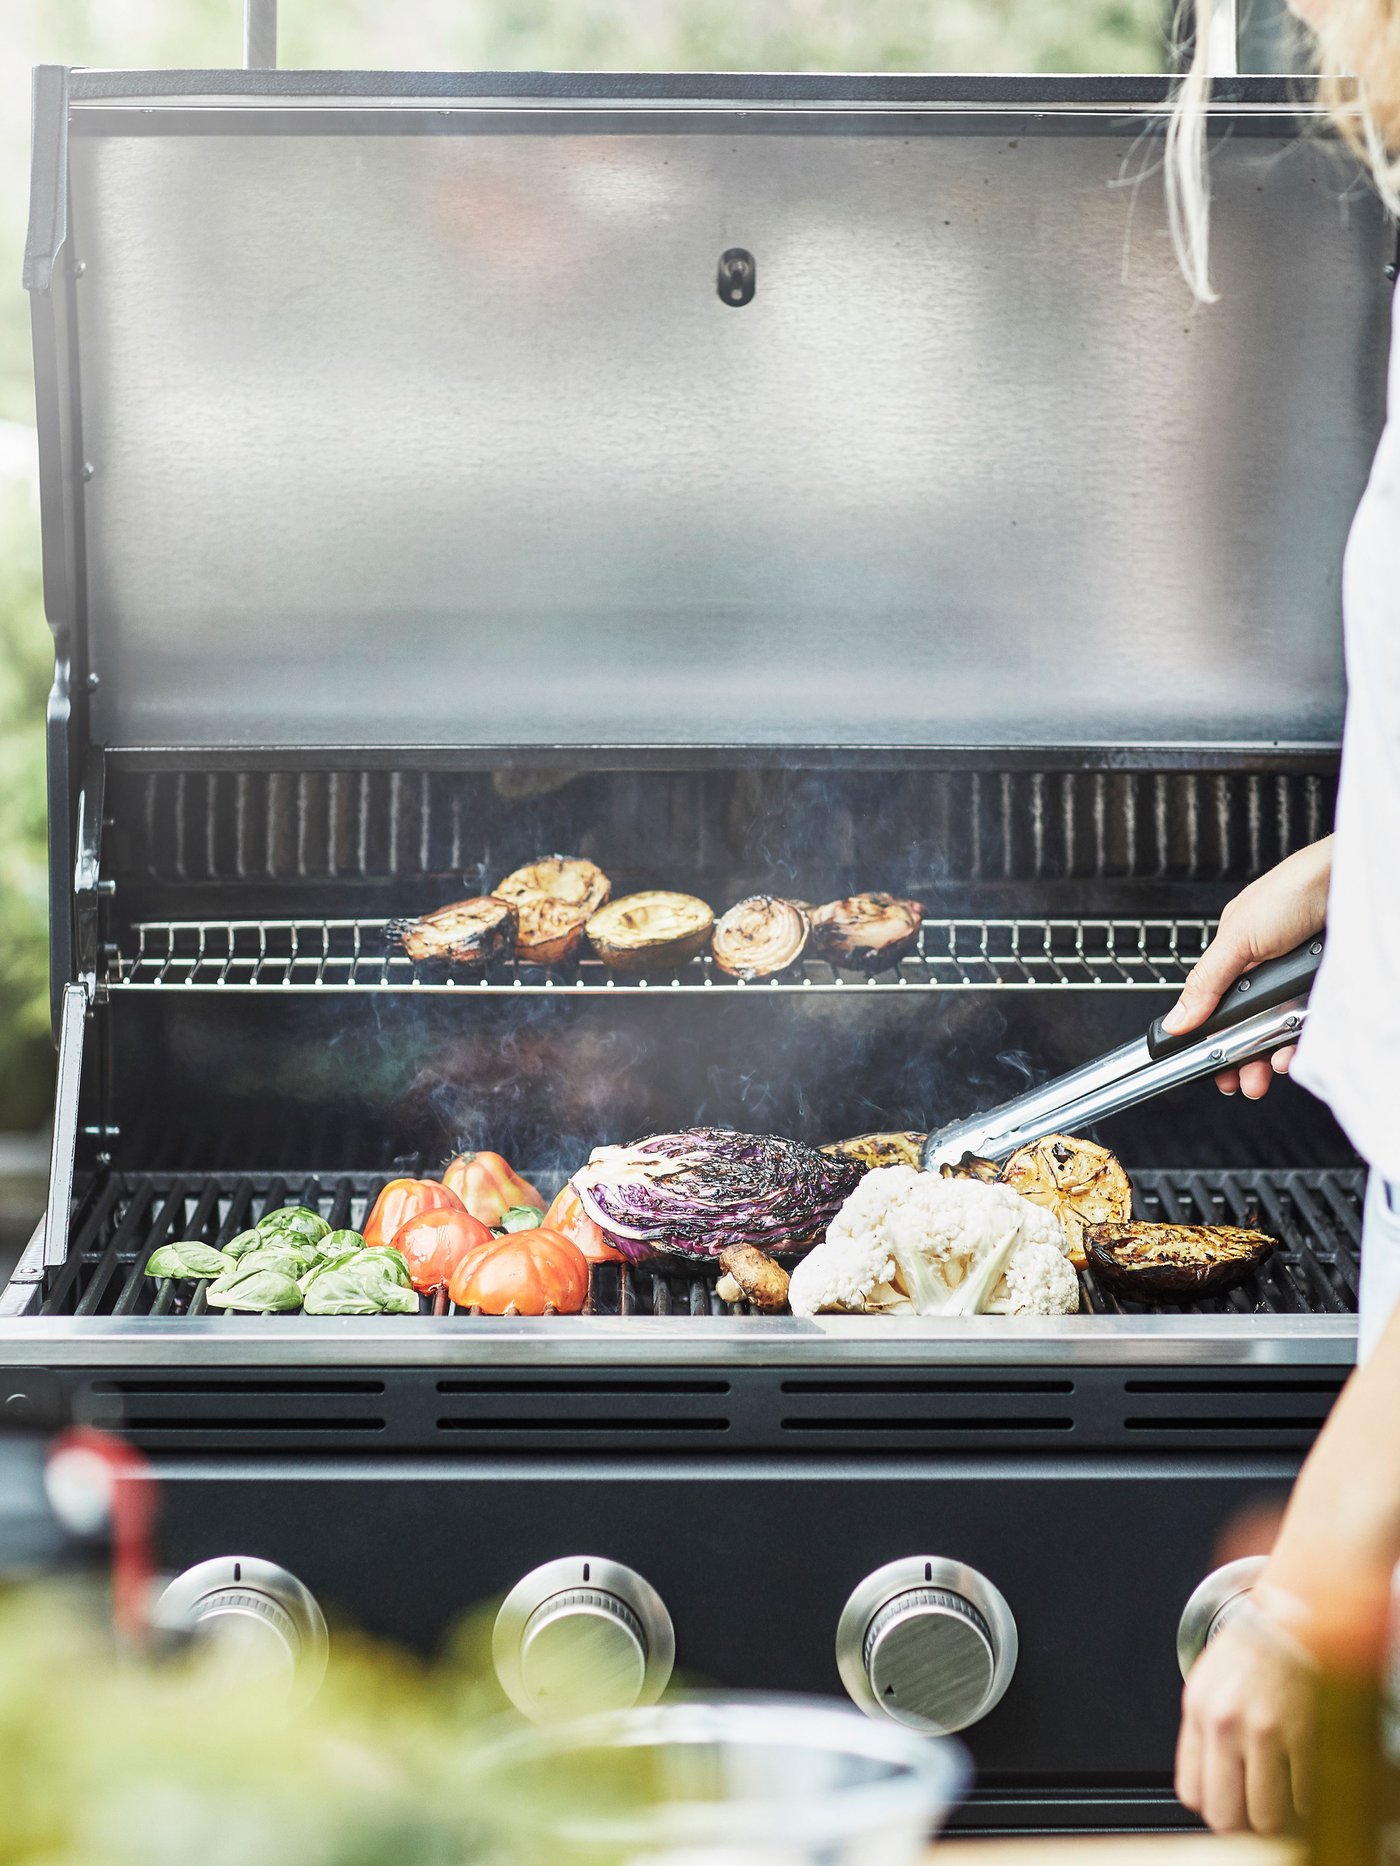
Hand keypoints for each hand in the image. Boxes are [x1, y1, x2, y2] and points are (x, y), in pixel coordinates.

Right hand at [1160, 837, 1330, 1098]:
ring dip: (1271, 1054)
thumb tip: (1176, 1019)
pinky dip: (1303, 1043)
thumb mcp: (1237, 938)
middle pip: (1249, 1025)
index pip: (1217, 1007)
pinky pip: (1311, 1026)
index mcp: (1236, 955)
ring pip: (1280, 1030)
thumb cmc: (1294, 890)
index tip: (1212, 1066)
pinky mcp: (1323, 988)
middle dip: (1242, 1057)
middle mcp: (1266, 970)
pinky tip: (1296, 1050)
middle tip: (1241, 1081)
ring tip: (1268, 1069)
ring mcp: (1296, 981)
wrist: (1349, 882)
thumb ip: (1206, 982)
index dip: (1214, 1039)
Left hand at [1175, 1602, 1313, 1832]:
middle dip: (1241, 1822)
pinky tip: (1304, 1778)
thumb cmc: (1254, 1646)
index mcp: (1198, 1709)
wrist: (1295, 1615)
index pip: (1191, 1793)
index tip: (1227, 1804)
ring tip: (1283, 1796)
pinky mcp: (1304, 1735)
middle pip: (1225, 1816)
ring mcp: (1265, 1731)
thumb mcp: (1209, 1680)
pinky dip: (1308, 1801)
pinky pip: (1304, 1800)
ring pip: (1267, 1819)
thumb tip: (1204, 1783)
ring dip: (1278, 1816)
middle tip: (1254, 1810)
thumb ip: (1203, 1730)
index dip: (1212, 1806)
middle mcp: (1225, 1722)